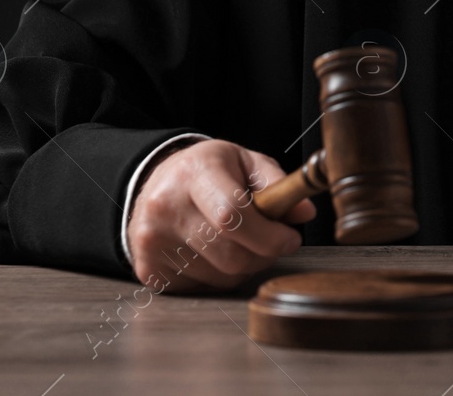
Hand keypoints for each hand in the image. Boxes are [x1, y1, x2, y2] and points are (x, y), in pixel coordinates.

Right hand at [125, 138, 315, 291]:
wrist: (155, 183)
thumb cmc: (208, 173)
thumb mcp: (245, 162)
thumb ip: (277, 184)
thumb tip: (304, 213)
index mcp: (194, 173)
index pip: (232, 214)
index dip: (269, 235)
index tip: (290, 239)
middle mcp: (166, 207)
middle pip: (230, 254)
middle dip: (263, 255)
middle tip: (271, 243)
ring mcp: (152, 241)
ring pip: (220, 277)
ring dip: (242, 267)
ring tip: (238, 243)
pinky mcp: (148, 268)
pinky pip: (201, 289)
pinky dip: (217, 277)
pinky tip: (213, 254)